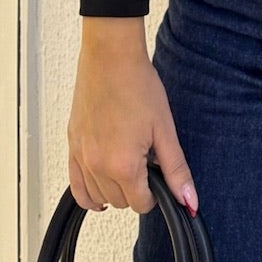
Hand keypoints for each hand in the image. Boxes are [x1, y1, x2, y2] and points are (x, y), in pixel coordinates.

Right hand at [68, 18, 197, 215]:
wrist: (111, 57)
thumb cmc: (137, 85)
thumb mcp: (165, 130)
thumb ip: (176, 170)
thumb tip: (189, 202)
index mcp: (123, 165)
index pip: (141, 204)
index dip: (155, 194)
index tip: (158, 176)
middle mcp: (97, 166)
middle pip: (120, 202)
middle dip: (136, 190)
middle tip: (146, 164)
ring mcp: (81, 157)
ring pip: (98, 197)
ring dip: (114, 191)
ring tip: (127, 166)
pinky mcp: (72, 146)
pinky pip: (76, 186)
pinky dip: (88, 194)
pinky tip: (101, 190)